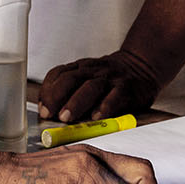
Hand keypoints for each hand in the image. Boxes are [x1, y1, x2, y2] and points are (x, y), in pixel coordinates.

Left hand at [39, 50, 159, 123]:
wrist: (141, 66)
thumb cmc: (108, 80)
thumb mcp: (87, 78)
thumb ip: (70, 92)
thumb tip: (48, 114)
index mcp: (80, 68)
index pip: (57, 74)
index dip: (47, 92)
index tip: (42, 109)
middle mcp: (92, 70)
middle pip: (70, 79)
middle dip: (57, 97)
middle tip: (50, 114)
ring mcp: (110, 77)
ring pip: (90, 87)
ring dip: (76, 102)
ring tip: (66, 118)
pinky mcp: (127, 87)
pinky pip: (115, 95)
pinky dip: (105, 106)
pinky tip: (97, 117)